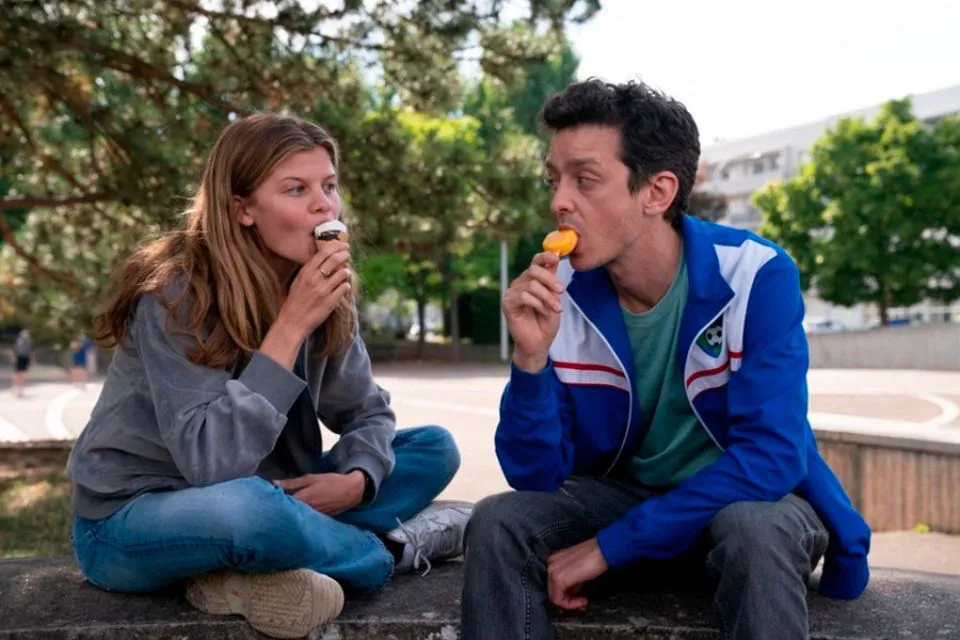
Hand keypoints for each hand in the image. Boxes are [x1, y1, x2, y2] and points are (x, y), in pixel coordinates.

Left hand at [275, 471, 364, 515]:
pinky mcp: (320, 520)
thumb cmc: (331, 481)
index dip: (274, 503)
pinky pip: (307, 520)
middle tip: (271, 508)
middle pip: (289, 513)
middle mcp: (308, 510)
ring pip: (297, 518)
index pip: (283, 504)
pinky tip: (298, 515)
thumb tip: (274, 483)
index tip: (266, 500)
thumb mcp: (311, 478)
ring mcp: (314, 517)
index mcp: (304, 498)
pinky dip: (301, 518)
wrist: (351, 490)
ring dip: (290, 515)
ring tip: (283, 512)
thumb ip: (292, 482)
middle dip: (281, 511)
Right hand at [279, 240, 353, 337]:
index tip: (344, 245)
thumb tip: (324, 259)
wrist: (292, 322)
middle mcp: (314, 279)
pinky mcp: (330, 302)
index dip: (336, 246)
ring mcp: (323, 290)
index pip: (324, 252)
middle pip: (335, 259)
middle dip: (345, 254)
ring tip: (346, 272)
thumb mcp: (298, 281)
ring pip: (343, 273)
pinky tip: (344, 286)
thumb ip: (309, 270)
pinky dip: (346, 285)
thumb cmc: (295, 301)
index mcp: (306, 272)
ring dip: (347, 271)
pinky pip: (345, 288)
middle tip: (348, 254)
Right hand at [503, 252, 563, 372]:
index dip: (544, 256)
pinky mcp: (508, 304)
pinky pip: (524, 296)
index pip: (535, 262)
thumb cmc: (546, 322)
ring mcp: (512, 293)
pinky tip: (543, 312)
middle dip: (550, 280)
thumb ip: (552, 280)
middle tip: (561, 291)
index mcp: (531, 280)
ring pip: (531, 285)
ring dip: (547, 297)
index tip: (555, 258)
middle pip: (533, 270)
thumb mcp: (554, 298)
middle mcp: (520, 284)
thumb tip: (555, 257)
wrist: (539, 343)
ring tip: (555, 309)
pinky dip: (538, 304)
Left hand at [546, 538, 608, 611]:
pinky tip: (583, 600)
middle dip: (568, 601)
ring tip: (584, 603)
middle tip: (582, 605)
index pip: (553, 584)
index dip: (565, 596)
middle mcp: (550, 564)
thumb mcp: (578, 571)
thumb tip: (569, 596)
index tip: (577, 602)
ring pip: (554, 597)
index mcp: (553, 560)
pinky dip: (571, 604)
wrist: (602, 551)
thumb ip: (570, 582)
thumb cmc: (594, 558)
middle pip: (553, 591)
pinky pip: (559, 599)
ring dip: (570, 604)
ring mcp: (552, 571)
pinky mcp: (558, 579)